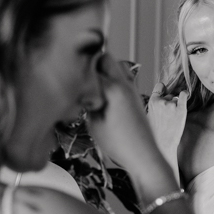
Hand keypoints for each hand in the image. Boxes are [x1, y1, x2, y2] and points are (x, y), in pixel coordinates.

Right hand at [86, 54, 166, 179]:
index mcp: (112, 89)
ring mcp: (132, 88)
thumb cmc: (118, 144)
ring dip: (106, 70)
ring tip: (96, 87)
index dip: (78, 73)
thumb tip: (82, 91)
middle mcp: (124, 84)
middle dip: (94, 64)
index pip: (89, 68)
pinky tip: (107, 95)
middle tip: (84, 81)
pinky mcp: (136, 95)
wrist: (143, 155)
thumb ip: (87, 102)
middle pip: (106, 57)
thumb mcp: (94, 124)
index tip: (71, 81)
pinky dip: (115, 79)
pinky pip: (124, 76)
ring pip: (117, 64)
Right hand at [147, 83, 187, 163]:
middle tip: (168, 115)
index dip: (162, 89)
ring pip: (175, 99)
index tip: (164, 92)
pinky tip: (184, 96)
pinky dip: (184, 95)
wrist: (163, 145)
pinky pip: (183, 95)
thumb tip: (161, 97)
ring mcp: (171, 105)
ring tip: (172, 118)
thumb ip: (155, 106)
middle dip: (169, 101)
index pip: (159, 86)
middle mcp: (161, 102)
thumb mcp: (149, 117)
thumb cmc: (155, 134)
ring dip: (176, 105)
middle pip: (169, 95)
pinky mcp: (181, 110)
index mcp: (152, 102)